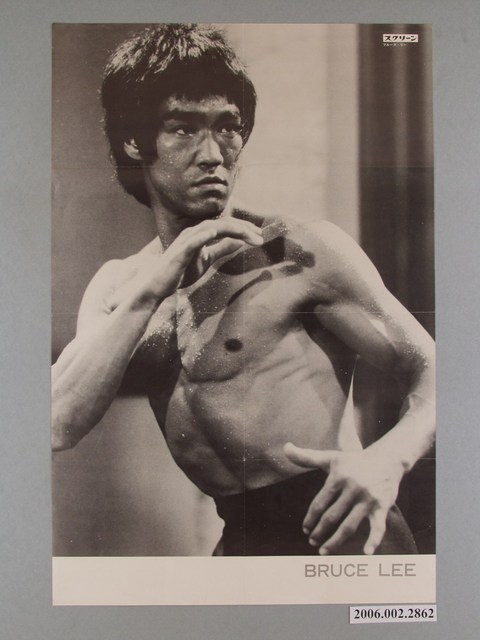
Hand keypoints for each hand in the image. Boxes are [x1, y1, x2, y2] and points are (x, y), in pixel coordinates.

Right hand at [136, 217, 263, 300]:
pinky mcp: (179, 253)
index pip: (225, 225)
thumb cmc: (181, 270)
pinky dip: (203, 236)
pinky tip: (214, 233)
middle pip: (221, 224)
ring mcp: (185, 241)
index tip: (259, 236)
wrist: (160, 285)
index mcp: (201, 234)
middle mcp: (194, 233)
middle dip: (242, 228)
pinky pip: (191, 242)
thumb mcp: (207, 259)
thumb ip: (222, 249)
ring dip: (230, 230)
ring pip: (210, 228)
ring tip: (247, 234)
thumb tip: (240, 241)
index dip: (243, 228)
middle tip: (260, 236)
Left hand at [283, 442, 403, 554]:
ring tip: (324, 551)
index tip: (305, 529)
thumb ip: (306, 457)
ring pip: (349, 525)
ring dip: (336, 541)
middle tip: (312, 542)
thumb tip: (285, 448)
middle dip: (319, 531)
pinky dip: (374, 540)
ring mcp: (368, 498)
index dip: (310, 518)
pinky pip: (378, 526)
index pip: (320, 502)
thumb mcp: (330, 457)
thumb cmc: (354, 460)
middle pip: (332, 516)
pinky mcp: (383, 506)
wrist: (387, 459)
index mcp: (338, 477)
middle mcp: (353, 488)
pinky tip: (366, 554)